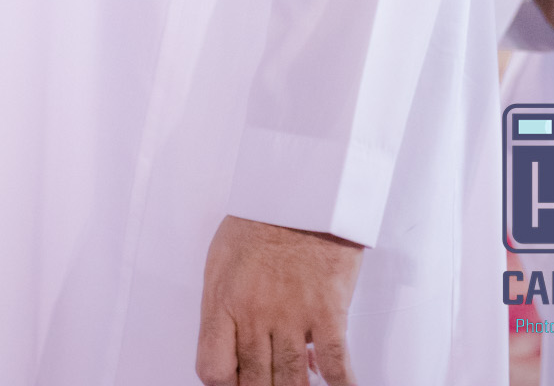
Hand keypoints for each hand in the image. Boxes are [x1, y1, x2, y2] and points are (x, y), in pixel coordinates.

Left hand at [197, 214, 362, 384]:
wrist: (301, 187)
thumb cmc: (262, 218)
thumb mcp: (223, 260)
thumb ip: (227, 309)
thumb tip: (242, 350)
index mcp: (224, 300)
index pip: (212, 369)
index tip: (237, 382)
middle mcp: (255, 314)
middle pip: (253, 383)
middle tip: (270, 381)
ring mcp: (292, 315)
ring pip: (291, 383)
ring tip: (300, 385)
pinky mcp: (328, 310)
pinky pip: (335, 365)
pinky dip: (340, 385)